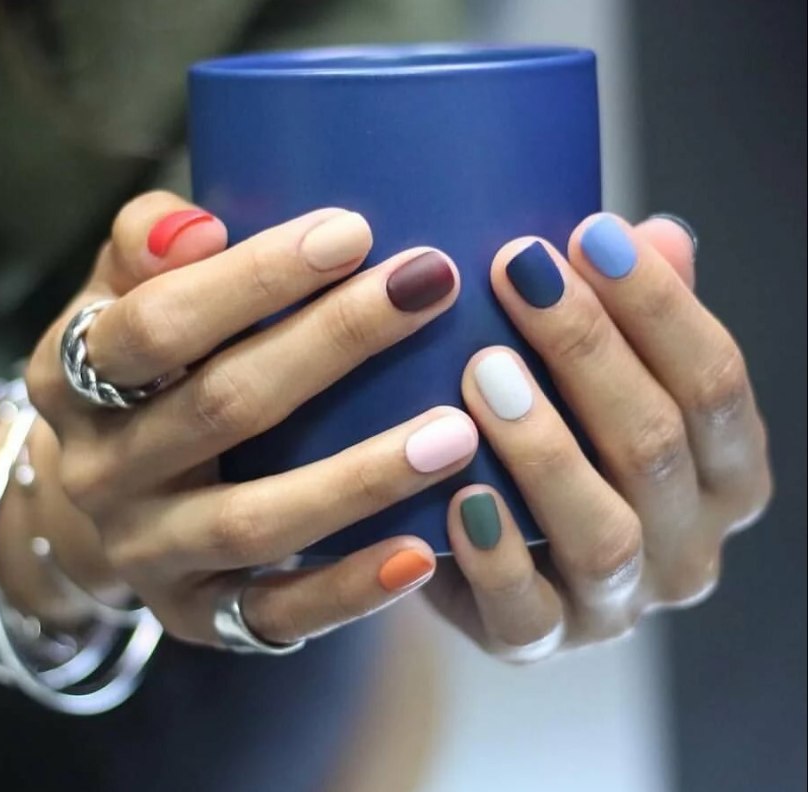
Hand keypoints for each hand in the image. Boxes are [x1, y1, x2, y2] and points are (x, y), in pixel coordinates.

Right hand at [26, 191, 475, 645]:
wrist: (103, 495)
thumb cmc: (140, 371)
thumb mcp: (117, 299)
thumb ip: (145, 244)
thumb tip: (197, 228)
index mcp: (69, 378)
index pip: (157, 325)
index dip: (252, 280)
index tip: (352, 232)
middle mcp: (98, 472)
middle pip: (221, 408)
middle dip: (332, 343)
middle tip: (429, 287)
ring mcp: (145, 552)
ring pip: (254, 521)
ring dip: (358, 479)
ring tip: (454, 434)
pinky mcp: (195, 614)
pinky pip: (273, 613)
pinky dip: (348, 590)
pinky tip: (421, 555)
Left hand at [426, 213, 772, 661]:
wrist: (480, 545)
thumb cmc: (548, 438)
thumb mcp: (593, 379)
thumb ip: (631, 322)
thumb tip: (659, 234)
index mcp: (723, 472)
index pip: (715, 382)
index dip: (659, 305)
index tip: (589, 233)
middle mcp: (689, 544)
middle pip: (657, 444)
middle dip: (589, 351)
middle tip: (518, 273)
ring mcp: (618, 602)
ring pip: (603, 530)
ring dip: (545, 446)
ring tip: (483, 370)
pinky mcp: (539, 641)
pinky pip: (524, 608)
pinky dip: (494, 551)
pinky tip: (457, 491)